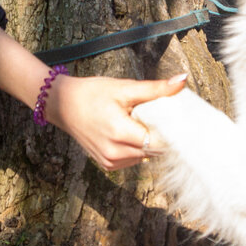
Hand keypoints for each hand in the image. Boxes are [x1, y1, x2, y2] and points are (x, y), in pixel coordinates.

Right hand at [0, 23, 188, 170]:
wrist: (61, 104)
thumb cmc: (93, 93)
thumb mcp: (124, 88)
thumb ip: (155, 89)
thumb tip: (183, 80)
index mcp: (120, 133)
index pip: (160, 142)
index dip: (173, 132)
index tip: (180, 120)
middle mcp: (115, 153)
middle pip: (154, 150)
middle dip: (162, 135)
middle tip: (161, 116)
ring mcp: (110, 162)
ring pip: (145, 157)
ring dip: (149, 142)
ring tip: (141, 121)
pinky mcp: (107, 165)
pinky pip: (134, 160)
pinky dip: (137, 148)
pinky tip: (131, 131)